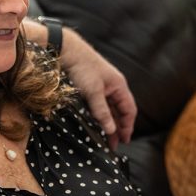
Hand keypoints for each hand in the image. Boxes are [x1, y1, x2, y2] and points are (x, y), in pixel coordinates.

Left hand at [59, 27, 136, 148]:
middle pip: (119, 111)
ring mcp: (102, 88)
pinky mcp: (90, 88)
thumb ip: (102, 112)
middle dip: (118, 128)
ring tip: (104, 139)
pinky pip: (98, 106)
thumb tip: (112, 130)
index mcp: (119, 86)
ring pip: (108, 110)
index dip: (128, 126)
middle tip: (113, 145)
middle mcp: (113, 87)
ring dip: (107, 124)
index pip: (129, 110)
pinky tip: (94, 126)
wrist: (66, 50)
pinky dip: (98, 117)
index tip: (124, 141)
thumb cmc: (83, 68)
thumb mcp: (93, 92)